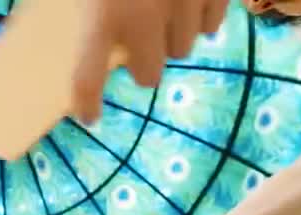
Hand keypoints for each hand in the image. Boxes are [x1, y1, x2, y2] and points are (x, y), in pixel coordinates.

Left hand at [73, 0, 228, 123]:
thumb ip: (88, 10)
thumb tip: (87, 39)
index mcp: (103, 13)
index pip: (88, 79)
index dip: (88, 104)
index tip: (90, 116)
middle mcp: (145, 17)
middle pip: (149, 74)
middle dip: (144, 64)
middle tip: (139, 46)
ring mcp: (184, 4)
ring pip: (183, 49)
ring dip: (173, 38)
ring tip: (164, 12)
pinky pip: (212, 25)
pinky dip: (202, 17)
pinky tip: (190, 4)